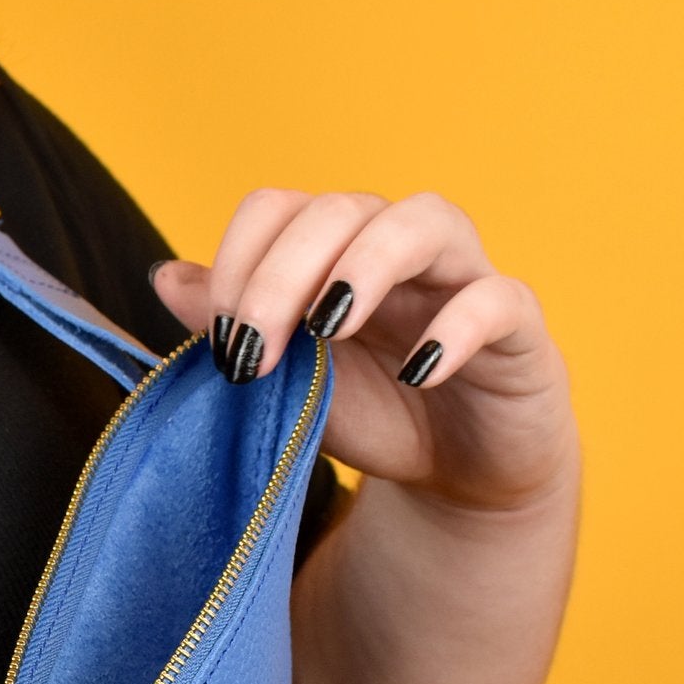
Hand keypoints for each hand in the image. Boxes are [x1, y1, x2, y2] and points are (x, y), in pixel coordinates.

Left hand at [151, 190, 576, 514]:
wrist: (463, 474)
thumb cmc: (377, 413)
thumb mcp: (292, 381)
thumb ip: (238, 330)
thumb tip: (165, 277)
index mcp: (336, 249)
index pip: (278, 209)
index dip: (239, 263)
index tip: (222, 343)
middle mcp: (399, 245)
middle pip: (338, 211)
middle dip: (281, 277)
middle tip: (253, 354)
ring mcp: (463, 276)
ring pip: (423, 222)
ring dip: (366, 265)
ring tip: (328, 326)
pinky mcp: (518, 326)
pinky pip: (496, 298)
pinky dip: (455, 328)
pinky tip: (418, 370)